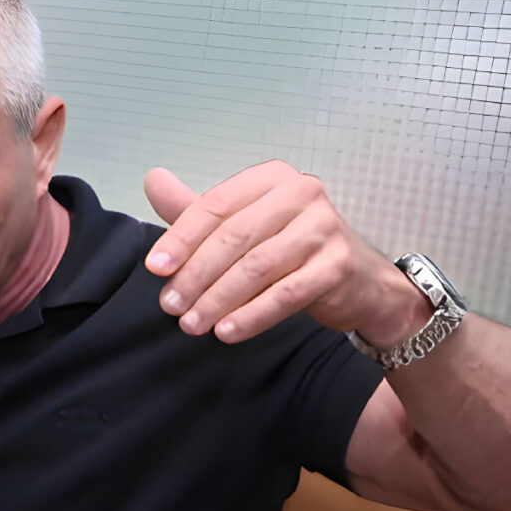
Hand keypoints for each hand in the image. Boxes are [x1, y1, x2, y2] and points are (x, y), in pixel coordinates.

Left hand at [142, 162, 425, 345]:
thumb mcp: (241, 224)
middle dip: (196, 275)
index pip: (215, 205)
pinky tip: (226, 332)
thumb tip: (153, 180)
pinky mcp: (339, 264)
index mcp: (271, 178)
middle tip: (170, 306)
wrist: (357, 281)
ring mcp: (324, 227)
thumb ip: (196, 209)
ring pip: (257, 266)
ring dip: (218, 299)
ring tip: (191, 324)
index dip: (181, 239)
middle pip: (234, 236)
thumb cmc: (288, 249)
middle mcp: (301, 192)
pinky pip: (286, 294)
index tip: (154, 269)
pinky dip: (252, 315)